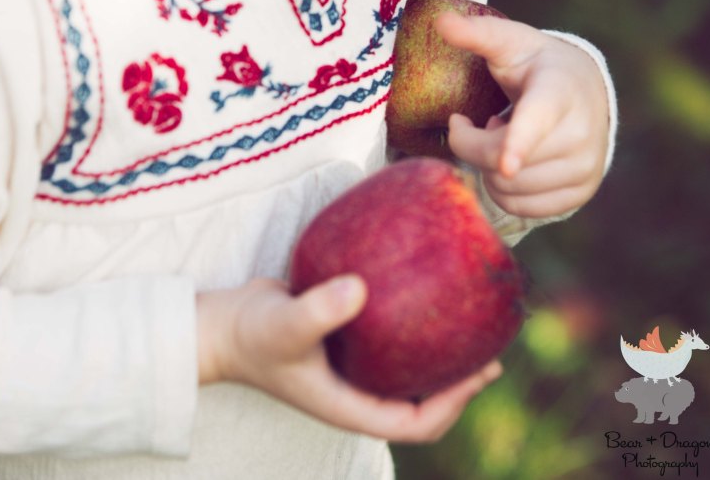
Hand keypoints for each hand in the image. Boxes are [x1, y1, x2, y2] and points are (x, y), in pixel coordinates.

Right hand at [197, 276, 501, 441]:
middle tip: (490, 351)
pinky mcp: (341, 339)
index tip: (481, 373)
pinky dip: (407, 327)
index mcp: (348, 404)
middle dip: (457, 384)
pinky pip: (384, 342)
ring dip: (436, 356)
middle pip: (419, 402)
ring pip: (404, 371)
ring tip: (466, 324)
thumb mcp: (286, 324)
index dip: (452, 405)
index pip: (414, 422)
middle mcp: (354, 389)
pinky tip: (419, 292)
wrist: (219, 324)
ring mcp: (347, 367)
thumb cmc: (251, 333)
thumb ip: (320, 310)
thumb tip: (361, 287)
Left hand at [435, 13, 609, 219]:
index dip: (518, 143)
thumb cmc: (536, 63)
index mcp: (558, 92)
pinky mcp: (581, 194)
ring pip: (508, 187)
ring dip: (489, 167)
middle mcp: (580, 134)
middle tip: (484, 120)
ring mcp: (585, 167)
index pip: (536, 120)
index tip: (506, 164)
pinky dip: (504, 189)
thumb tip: (440, 20)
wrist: (587, 89)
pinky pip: (522, 208)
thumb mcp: (509, 42)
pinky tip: (514, 162)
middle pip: (501, 159)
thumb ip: (476, 33)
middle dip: (473, 142)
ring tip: (504, 137)